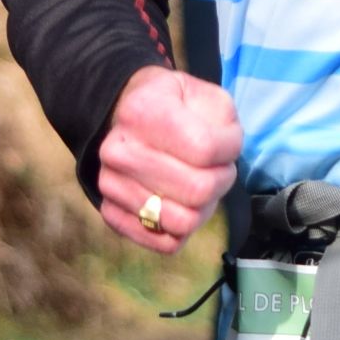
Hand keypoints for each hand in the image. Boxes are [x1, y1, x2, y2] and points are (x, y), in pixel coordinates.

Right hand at [95, 66, 241, 254]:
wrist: (127, 117)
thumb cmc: (175, 107)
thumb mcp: (206, 95)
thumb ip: (225, 121)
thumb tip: (225, 156)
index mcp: (142, 112)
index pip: (206, 149)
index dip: (230, 150)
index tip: (227, 143)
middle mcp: (118, 151)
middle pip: (197, 191)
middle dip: (221, 181)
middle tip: (217, 169)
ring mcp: (110, 186)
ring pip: (183, 222)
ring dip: (204, 208)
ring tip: (200, 186)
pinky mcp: (111, 214)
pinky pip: (164, 244)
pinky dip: (185, 230)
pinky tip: (183, 204)